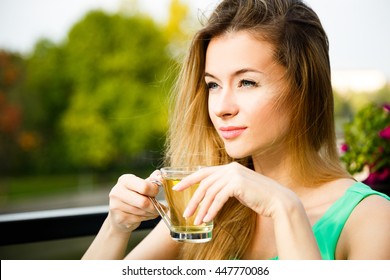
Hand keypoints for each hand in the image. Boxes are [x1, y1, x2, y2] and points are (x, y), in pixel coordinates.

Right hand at [108, 170, 160, 232]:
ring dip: (152, 212)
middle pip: (143, 202)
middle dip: (155, 206)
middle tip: (160, 206)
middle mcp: (118, 192)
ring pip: (142, 212)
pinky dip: (146, 218)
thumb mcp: (141, 184)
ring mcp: (116, 206)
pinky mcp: (119, 218)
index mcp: (125, 180)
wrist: (118, 212)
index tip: (157, 192)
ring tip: (155, 211)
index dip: (154, 190)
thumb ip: (152, 180)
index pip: (144, 186)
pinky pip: (138, 219)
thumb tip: (160, 176)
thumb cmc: (133, 195)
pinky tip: (147, 215)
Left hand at [173, 162, 290, 224]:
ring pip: (210, 192)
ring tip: (196, 220)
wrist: (277, 200)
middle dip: (194, 199)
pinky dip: (212, 210)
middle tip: (186, 212)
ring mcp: (234, 174)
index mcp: (229, 167)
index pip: (203, 172)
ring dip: (202, 208)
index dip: (189, 180)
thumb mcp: (238, 189)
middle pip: (204, 184)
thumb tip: (209, 195)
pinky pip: (219, 199)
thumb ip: (225, 187)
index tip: (177, 188)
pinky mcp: (237, 184)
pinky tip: (208, 219)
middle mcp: (230, 168)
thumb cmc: (258, 197)